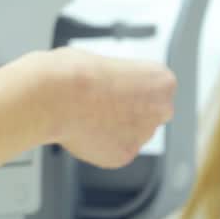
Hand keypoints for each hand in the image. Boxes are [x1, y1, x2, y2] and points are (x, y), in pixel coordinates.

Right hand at [45, 46, 176, 167]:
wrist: (56, 95)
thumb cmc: (76, 72)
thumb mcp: (107, 62)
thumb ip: (122, 82)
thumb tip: (115, 96)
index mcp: (163, 81)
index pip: (156, 88)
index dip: (131, 87)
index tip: (116, 87)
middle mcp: (160, 110)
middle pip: (150, 113)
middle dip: (130, 111)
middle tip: (103, 104)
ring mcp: (144, 135)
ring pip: (132, 134)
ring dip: (115, 128)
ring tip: (87, 116)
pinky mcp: (125, 155)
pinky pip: (115, 150)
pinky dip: (101, 144)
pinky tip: (85, 130)